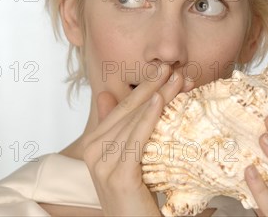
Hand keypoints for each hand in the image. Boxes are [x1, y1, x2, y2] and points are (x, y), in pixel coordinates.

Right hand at [82, 63, 193, 215]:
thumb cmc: (136, 198)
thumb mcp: (126, 160)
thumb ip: (117, 129)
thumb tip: (104, 95)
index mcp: (93, 146)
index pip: (120, 109)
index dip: (142, 87)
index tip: (164, 70)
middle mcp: (93, 154)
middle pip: (127, 112)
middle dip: (152, 88)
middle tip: (173, 69)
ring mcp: (103, 167)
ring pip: (134, 122)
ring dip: (157, 97)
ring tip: (175, 79)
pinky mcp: (118, 178)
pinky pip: (136, 141)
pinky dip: (148, 119)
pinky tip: (160, 102)